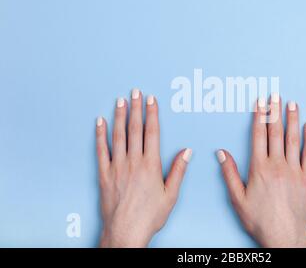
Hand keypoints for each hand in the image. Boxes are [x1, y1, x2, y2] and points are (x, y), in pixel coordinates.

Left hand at [96, 89, 191, 246]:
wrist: (126, 231)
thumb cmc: (150, 216)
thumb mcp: (171, 195)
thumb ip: (178, 170)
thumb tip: (187, 151)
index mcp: (151, 165)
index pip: (152, 132)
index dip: (152, 114)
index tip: (152, 100)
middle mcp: (133, 162)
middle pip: (135, 129)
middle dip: (136, 108)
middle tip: (135, 92)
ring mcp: (117, 167)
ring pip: (118, 136)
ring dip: (120, 116)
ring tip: (120, 101)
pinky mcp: (104, 174)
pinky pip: (101, 150)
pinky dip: (100, 135)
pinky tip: (100, 122)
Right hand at [216, 94, 305, 247]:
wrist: (284, 235)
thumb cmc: (259, 219)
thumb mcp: (237, 198)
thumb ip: (229, 173)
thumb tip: (221, 153)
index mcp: (259, 168)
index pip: (259, 135)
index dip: (259, 116)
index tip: (260, 102)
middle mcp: (277, 165)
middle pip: (275, 132)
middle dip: (275, 112)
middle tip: (275, 95)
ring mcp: (294, 170)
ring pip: (293, 139)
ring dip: (292, 119)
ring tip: (292, 103)